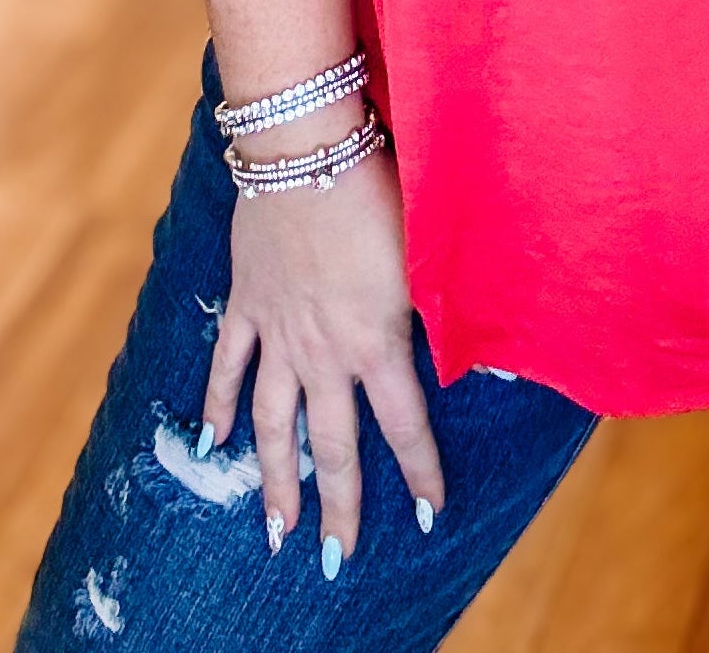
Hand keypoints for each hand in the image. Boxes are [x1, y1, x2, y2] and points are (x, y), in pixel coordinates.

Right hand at [201, 123, 444, 573]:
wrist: (306, 148)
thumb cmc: (379, 188)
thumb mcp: (426, 251)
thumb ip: (447, 306)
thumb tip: (497, 351)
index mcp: (376, 340)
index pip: (404, 425)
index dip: (419, 472)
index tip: (431, 515)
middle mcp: (324, 350)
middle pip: (331, 444)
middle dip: (337, 506)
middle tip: (335, 560)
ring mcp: (278, 330)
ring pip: (273, 423)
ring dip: (274, 479)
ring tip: (275, 531)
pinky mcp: (247, 303)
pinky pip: (228, 366)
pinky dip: (217, 406)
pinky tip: (211, 444)